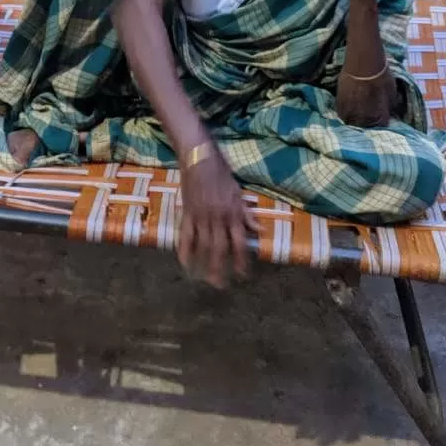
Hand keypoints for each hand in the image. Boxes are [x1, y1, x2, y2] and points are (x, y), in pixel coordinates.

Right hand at [178, 146, 256, 287]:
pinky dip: (185, 250)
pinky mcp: (187, 213)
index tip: (243, 275)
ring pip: (203, 245)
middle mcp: (217, 218)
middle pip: (219, 248)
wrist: (199, 159)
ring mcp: (200, 217)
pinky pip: (185, 235)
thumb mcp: (238, 193)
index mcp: (232, 213)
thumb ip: (246, 214)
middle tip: (221, 285)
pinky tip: (185, 263)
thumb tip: (259, 231)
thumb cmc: (221, 174)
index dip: (241, 260)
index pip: (239, 243)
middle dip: (221, 268)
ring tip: (205, 279)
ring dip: (204, 263)